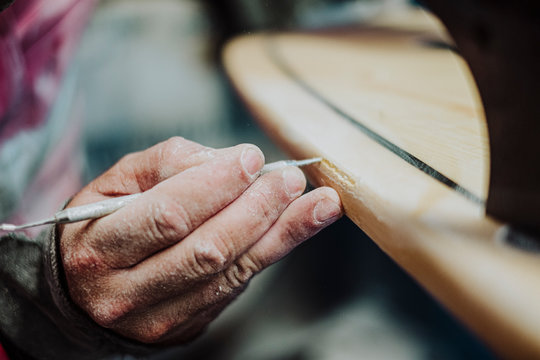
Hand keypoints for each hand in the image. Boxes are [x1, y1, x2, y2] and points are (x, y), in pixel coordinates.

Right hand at [59, 137, 341, 343]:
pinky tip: (299, 226)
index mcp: (98, 249)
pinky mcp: (190, 324)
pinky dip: (272, 251)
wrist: (86, 291)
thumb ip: (168, 164)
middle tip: (290, 178)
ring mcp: (161, 316)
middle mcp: (128, 293)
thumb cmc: (100, 227)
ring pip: (231, 272)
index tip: (251, 159)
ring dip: (281, 233)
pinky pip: (239, 285)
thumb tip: (228, 160)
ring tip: (319, 204)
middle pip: (207, 250)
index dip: (215, 186)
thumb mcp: (116, 183)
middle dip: (257, 209)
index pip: (167, 215)